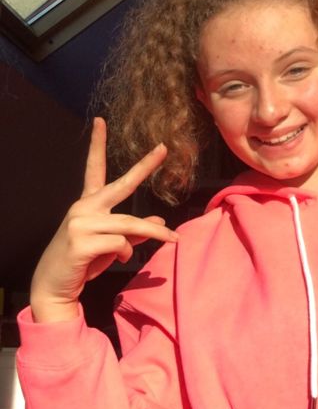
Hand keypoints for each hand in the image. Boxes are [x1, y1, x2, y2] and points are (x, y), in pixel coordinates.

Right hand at [30, 118, 178, 321]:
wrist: (54, 288)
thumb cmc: (82, 264)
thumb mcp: (109, 246)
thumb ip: (134, 233)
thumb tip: (161, 221)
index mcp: (87, 204)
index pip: (94, 168)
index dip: (97, 144)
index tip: (100, 121)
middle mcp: (83, 208)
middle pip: (121, 185)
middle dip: (143, 166)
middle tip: (163, 149)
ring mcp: (80, 223)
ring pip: (130, 224)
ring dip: (155, 233)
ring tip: (173, 240)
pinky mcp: (81, 241)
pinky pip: (120, 243)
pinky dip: (126, 253)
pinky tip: (119, 259)